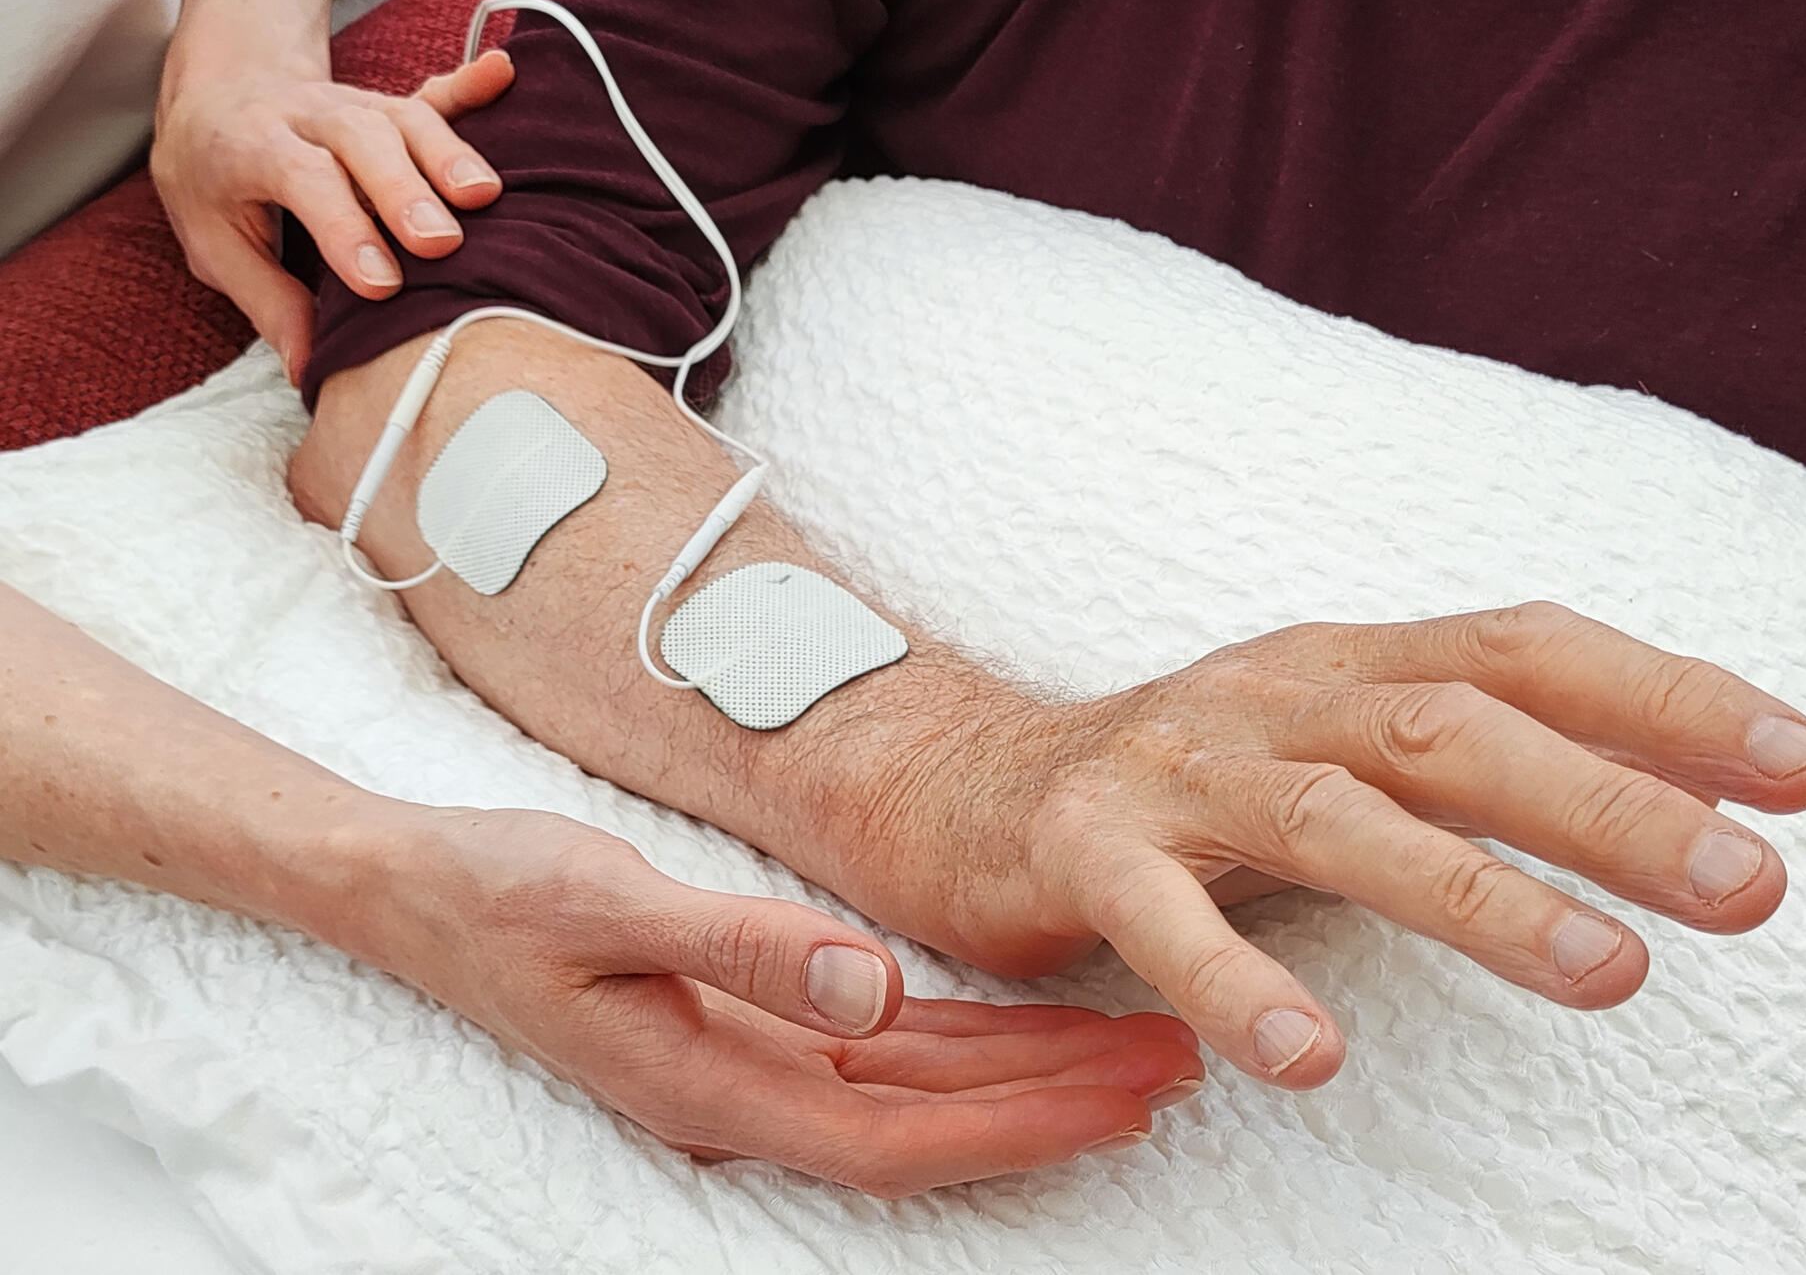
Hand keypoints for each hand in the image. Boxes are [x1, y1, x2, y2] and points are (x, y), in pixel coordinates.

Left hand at [151, 48, 514, 382]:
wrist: (219, 91)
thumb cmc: (214, 177)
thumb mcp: (212, 242)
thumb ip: (265, 300)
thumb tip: (308, 368)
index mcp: (251, 145)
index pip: (303, 180)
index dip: (342, 227)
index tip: (381, 283)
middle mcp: (307, 116)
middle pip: (361, 139)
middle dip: (404, 189)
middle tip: (441, 243)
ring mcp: (355, 103)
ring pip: (405, 118)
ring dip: (449, 154)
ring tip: (485, 197)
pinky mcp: (392, 104)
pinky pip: (435, 92)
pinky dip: (471, 87)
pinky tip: (504, 73)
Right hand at [372, 807, 1201, 1196]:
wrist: (413, 888)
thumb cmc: (495, 893)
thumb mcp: (607, 903)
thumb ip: (741, 946)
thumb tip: (873, 987)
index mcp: (710, 1082)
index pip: (898, 1134)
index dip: (1019, 1126)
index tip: (1124, 1100)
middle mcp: (741, 1091)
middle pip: (931, 1125)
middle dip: (1056, 1105)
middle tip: (1175, 1069)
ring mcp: (744, 1063)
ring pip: (916, 1088)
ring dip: (1025, 1074)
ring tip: (1133, 1049)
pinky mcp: (745, 1022)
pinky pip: (877, 1047)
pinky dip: (961, 1041)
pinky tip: (1022, 1025)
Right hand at [833, 602, 1805, 1090]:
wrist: (966, 780)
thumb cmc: (1193, 780)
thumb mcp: (1342, 747)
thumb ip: (1477, 763)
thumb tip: (1674, 797)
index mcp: (1347, 662)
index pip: (1522, 649)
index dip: (1663, 696)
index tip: (1805, 766)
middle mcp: (1275, 696)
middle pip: (1453, 728)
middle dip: (1610, 801)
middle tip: (1751, 884)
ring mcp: (1178, 768)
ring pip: (1336, 816)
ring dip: (1478, 892)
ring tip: (1608, 975)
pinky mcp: (1083, 847)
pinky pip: (1162, 917)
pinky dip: (1236, 981)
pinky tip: (1309, 1057)